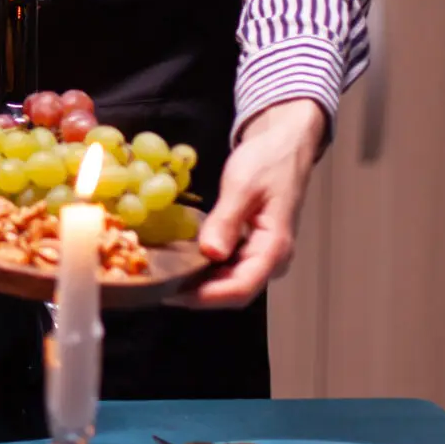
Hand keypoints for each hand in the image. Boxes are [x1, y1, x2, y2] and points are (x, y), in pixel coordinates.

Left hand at [171, 97, 323, 309]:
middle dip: (198, 294)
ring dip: (200, 284)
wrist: (285, 147)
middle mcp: (272, 260)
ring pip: (230, 283)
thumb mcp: (243, 186)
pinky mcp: (251, 249)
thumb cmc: (268, 162)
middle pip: (234, 290)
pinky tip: (182, 262)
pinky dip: (205, 270)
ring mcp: (262, 256)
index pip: (242, 287)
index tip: (174, 293)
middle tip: (160, 285)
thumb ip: (226, 221)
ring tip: (166, 277)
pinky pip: (228, 268)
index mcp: (275, 247)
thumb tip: (210, 254)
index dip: (208, 296)